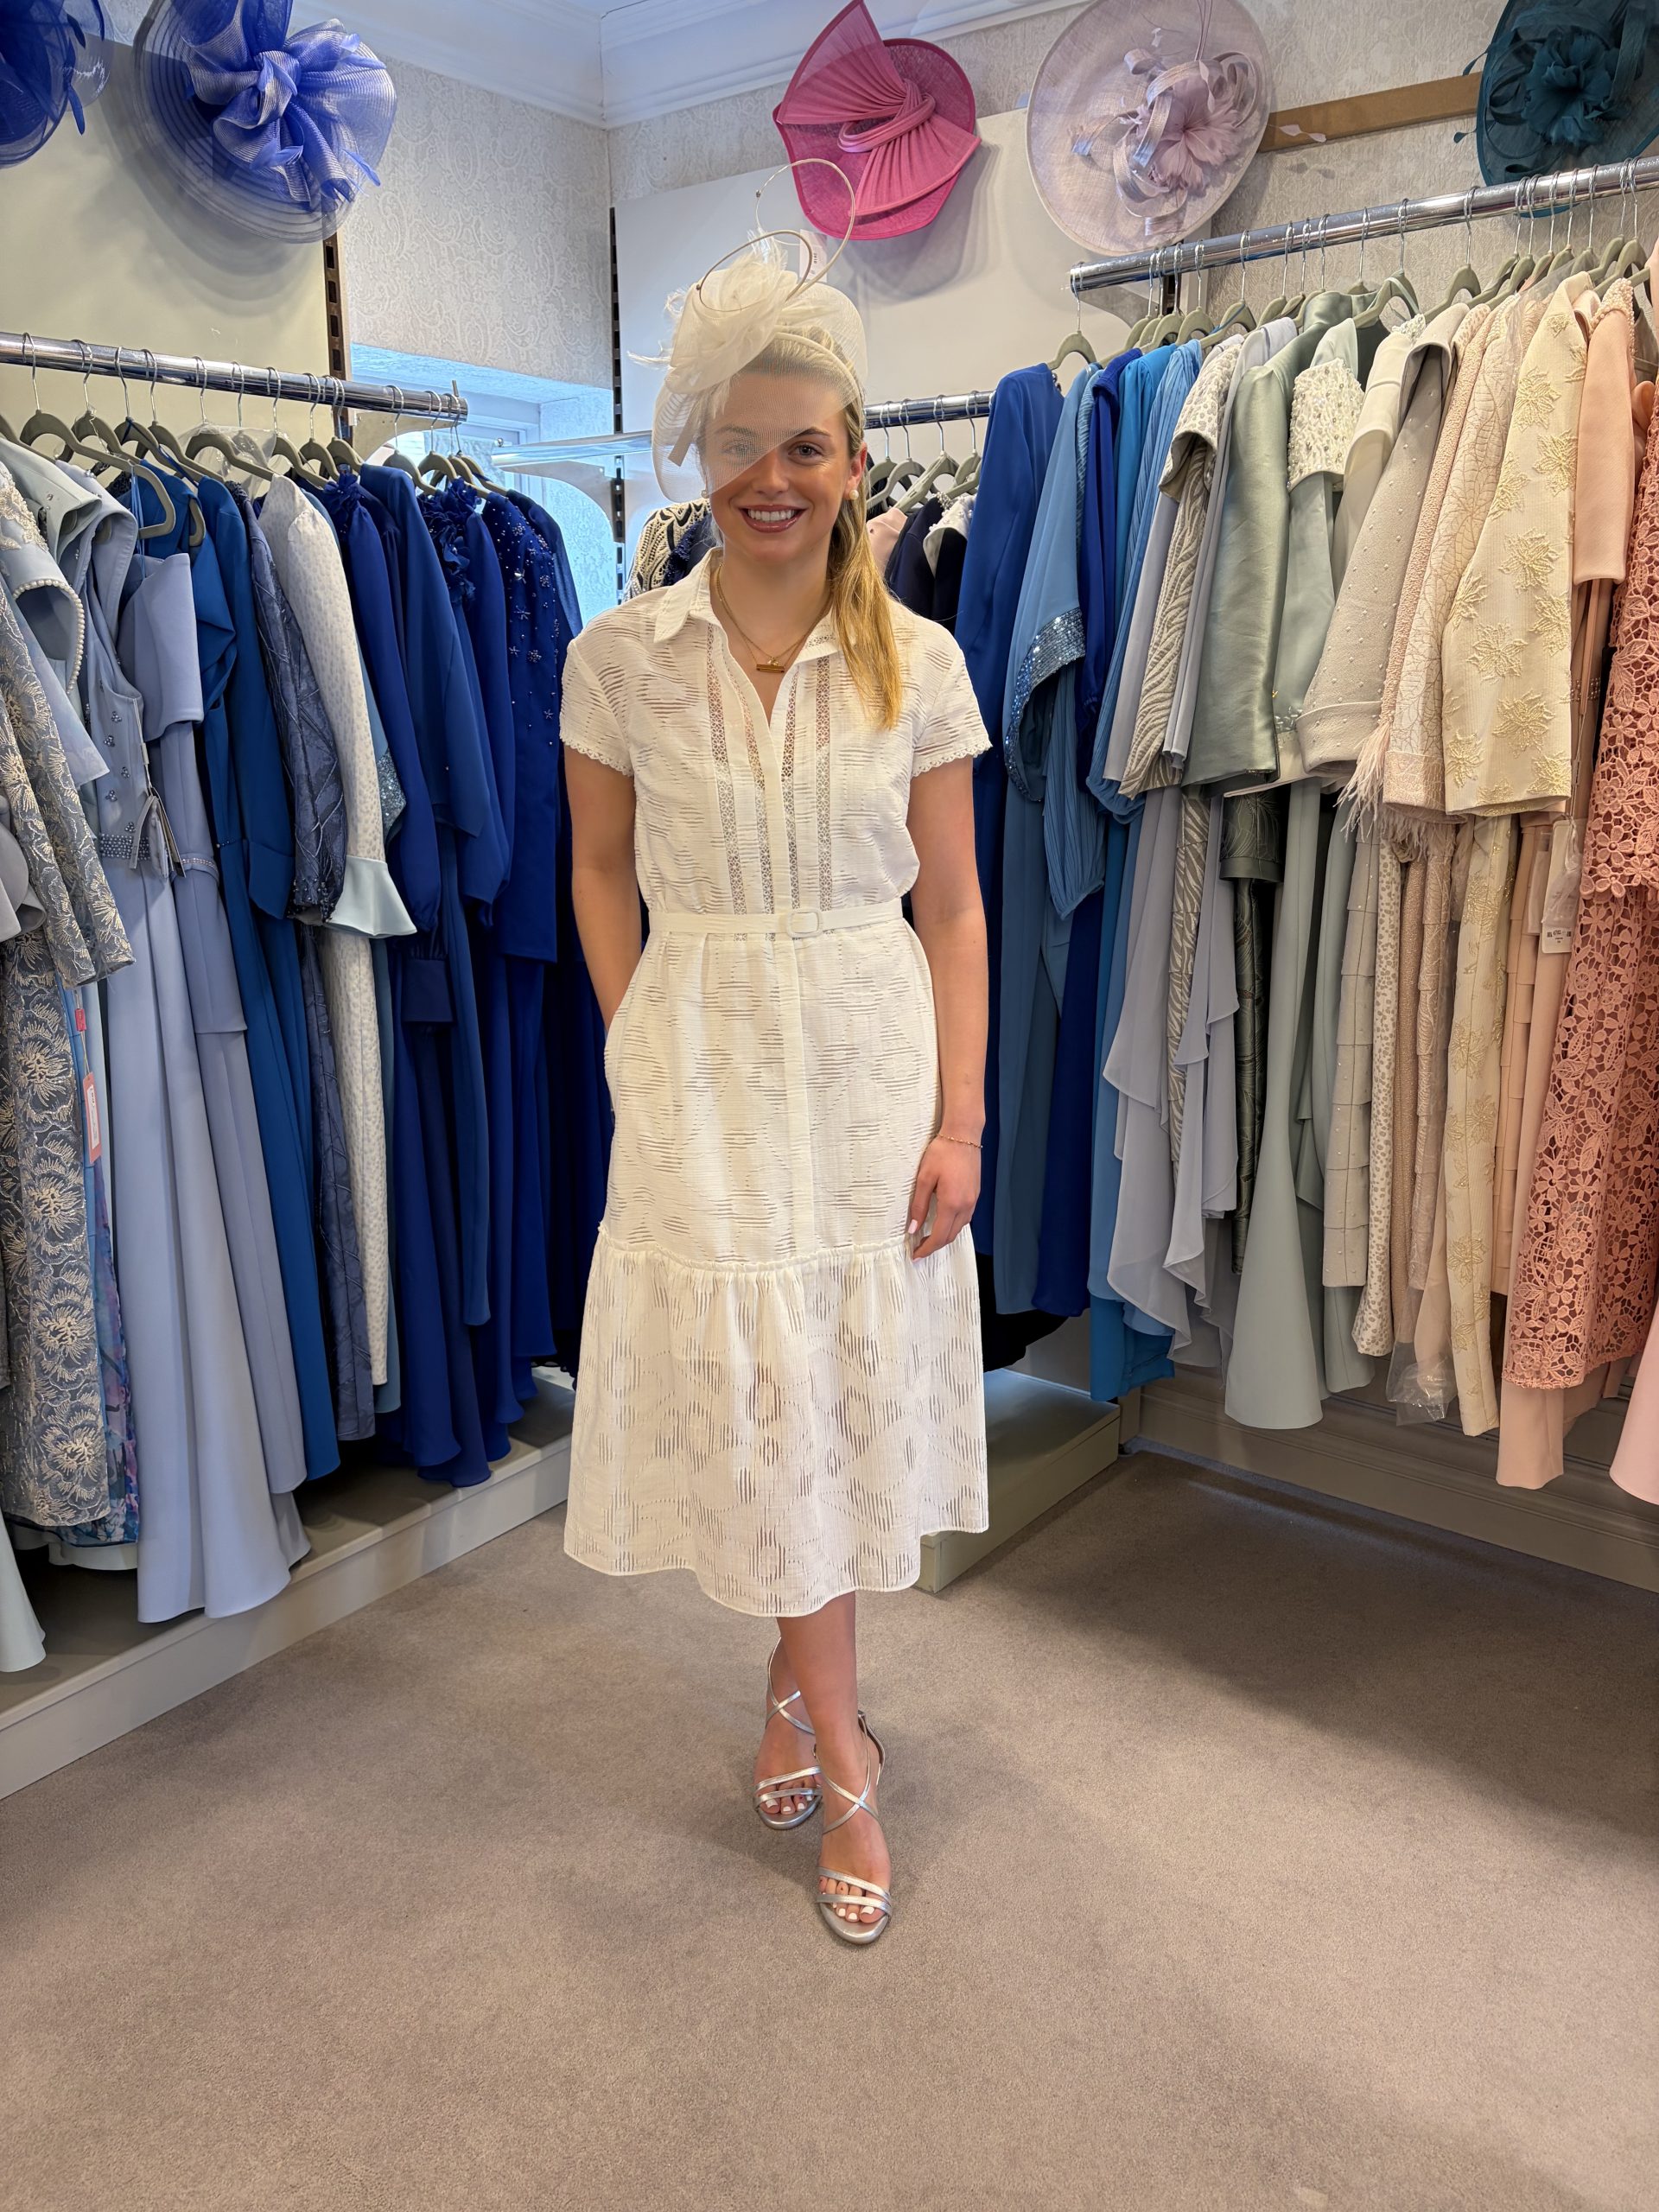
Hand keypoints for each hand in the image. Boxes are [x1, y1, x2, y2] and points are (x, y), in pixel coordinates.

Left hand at [906, 1135, 980, 1259]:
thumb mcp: (924, 1178)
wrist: (963, 1136)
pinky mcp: (975, 1195)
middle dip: (934, 1246)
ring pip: (959, 1228)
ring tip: (928, 1238)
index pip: (939, 1235)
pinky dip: (953, 1226)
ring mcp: (973, 1201)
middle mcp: (966, 1206)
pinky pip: (965, 1218)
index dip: (927, 1249)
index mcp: (952, 1203)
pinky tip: (943, 1223)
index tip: (915, 1256)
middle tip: (919, 1249)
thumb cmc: (942, 1153)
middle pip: (950, 1236)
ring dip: (944, 1237)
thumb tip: (913, 1228)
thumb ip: (919, 1205)